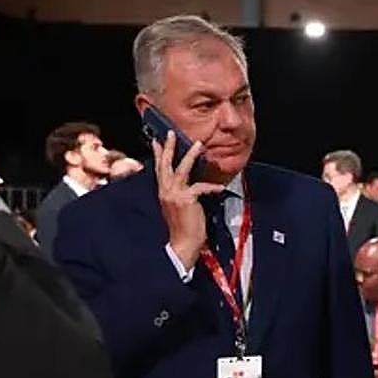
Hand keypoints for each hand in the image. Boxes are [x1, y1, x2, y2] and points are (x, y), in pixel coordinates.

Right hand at [152, 133, 223, 268]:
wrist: (182, 244)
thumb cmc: (183, 227)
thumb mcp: (178, 207)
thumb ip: (180, 194)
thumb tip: (188, 185)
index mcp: (163, 193)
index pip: (159, 170)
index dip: (159, 155)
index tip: (157, 142)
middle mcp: (166, 192)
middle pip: (166, 165)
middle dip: (169, 148)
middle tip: (171, 133)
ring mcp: (175, 195)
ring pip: (181, 170)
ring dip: (191, 156)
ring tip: (199, 145)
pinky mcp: (186, 200)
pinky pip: (200, 187)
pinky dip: (211, 186)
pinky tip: (220, 187)